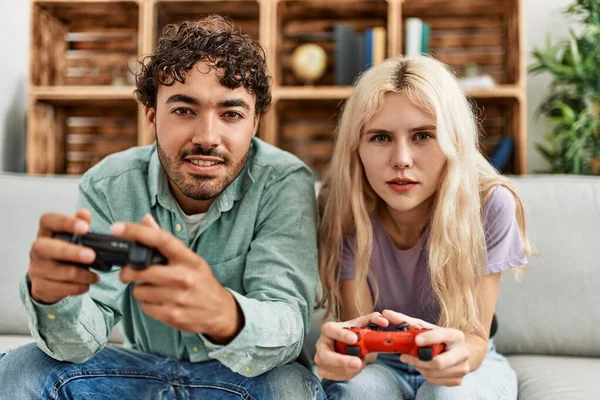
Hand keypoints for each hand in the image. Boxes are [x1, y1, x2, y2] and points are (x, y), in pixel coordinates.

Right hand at [28, 209, 99, 303]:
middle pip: (47, 247)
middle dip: (71, 252)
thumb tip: (85, 213)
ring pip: (59, 272)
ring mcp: (36, 268)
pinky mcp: (40, 286)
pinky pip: (61, 288)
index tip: (85, 228)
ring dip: (82, 275)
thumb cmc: (65, 254)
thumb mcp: (73, 239)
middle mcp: (38, 249)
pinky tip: (87, 284)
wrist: (50, 281)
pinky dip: (78, 287)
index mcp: (46, 233)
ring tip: (96, 276)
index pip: (48, 220)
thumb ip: (80, 225)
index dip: (65, 222)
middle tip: (91, 256)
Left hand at [114, 215, 242, 342]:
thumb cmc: (201, 282)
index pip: (161, 240)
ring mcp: (178, 298)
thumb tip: (146, 219)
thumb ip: (166, 242)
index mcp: (188, 259)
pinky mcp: (172, 315)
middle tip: (130, 273)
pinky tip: (161, 302)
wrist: (220, 311)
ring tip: (155, 289)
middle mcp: (184, 277)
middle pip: (141, 270)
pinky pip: (144, 307)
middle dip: (128, 272)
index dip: (137, 232)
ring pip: (139, 291)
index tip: (117, 228)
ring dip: (141, 290)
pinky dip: (148, 304)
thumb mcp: (190, 260)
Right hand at [314, 312, 389, 380]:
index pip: (330, 329)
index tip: (355, 339)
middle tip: (358, 362)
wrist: (352, 347)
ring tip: (361, 363)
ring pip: (330, 368)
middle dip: (342, 361)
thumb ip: (374, 319)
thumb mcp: (364, 324)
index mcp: (329, 329)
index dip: (341, 334)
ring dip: (348, 369)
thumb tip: (384, 321)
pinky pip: (334, 377)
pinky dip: (347, 374)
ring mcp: (320, 358)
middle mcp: (322, 344)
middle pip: (324, 355)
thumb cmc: (355, 334)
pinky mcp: (323, 370)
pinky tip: (355, 369)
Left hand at [382, 310, 469, 386]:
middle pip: (438, 362)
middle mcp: (463, 351)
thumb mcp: (424, 328)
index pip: (443, 336)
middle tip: (404, 357)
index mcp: (456, 335)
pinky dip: (426, 375)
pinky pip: (436, 381)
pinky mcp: (459, 380)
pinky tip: (424, 367)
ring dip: (420, 367)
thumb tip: (386, 313)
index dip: (429, 338)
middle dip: (418, 360)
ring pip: (435, 373)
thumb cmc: (437, 337)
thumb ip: (405, 321)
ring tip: (415, 360)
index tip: (416, 340)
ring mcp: (463, 367)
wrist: (456, 351)